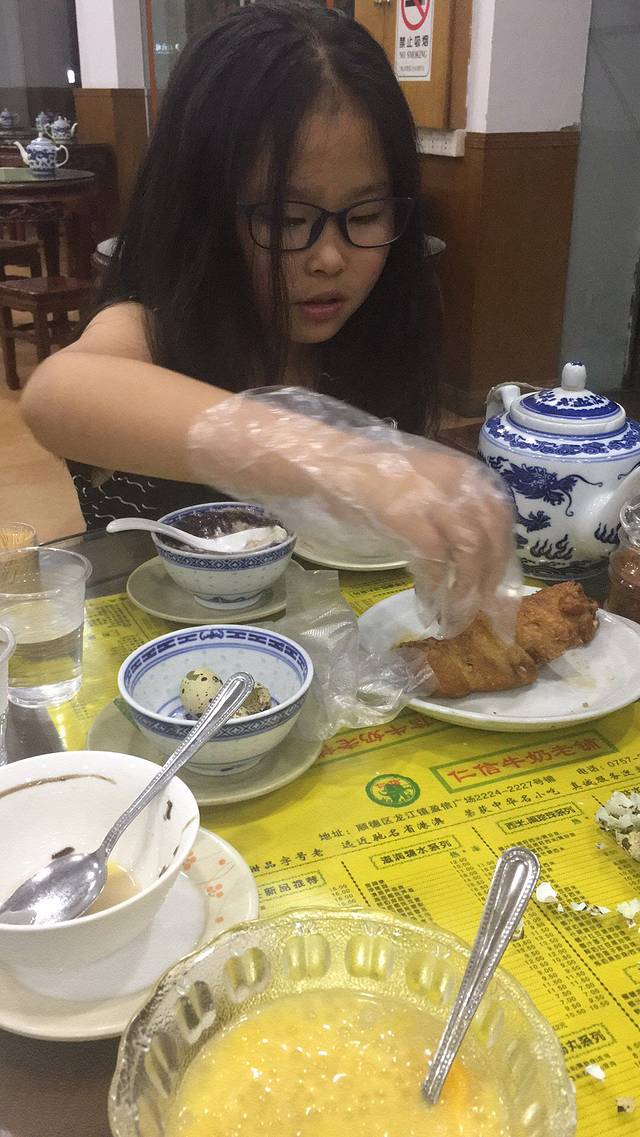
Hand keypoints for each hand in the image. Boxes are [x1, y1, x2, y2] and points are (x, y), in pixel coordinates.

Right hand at [188, 389, 518, 633]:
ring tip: (453, 621)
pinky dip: (435, 591)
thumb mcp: (415, 486)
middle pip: (491, 539)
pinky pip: (435, 563)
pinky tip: (427, 608)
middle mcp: (454, 480)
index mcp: (461, 471)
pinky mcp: (405, 515)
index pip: (502, 518)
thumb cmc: (360, 478)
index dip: (504, 560)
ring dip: (465, 594)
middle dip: (490, 585)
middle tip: (479, 617)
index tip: (498, 593)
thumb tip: (471, 555)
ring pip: (470, 554)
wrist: (317, 462)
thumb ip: (445, 509)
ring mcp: (430, 496)